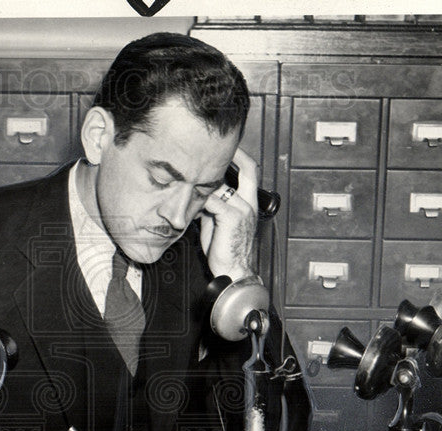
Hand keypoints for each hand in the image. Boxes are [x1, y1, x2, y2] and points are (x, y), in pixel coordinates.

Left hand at [199, 148, 259, 280]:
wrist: (233, 271)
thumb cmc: (225, 250)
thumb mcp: (217, 222)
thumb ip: (212, 205)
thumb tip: (199, 195)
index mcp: (248, 203)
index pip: (249, 172)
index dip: (240, 157)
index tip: (227, 149)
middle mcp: (248, 203)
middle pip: (249, 169)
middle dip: (237, 154)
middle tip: (219, 148)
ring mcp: (242, 208)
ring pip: (222, 185)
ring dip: (205, 185)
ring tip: (192, 182)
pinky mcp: (232, 216)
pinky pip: (213, 200)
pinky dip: (201, 201)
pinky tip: (193, 207)